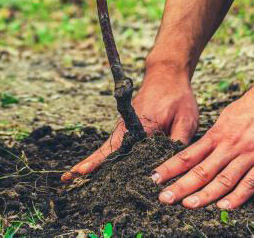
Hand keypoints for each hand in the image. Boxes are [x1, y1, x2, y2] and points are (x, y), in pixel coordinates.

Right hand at [63, 67, 198, 180]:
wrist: (167, 75)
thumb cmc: (178, 97)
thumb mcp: (186, 120)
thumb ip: (179, 143)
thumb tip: (173, 167)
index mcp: (140, 126)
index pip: (116, 148)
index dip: (99, 161)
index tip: (82, 171)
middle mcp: (127, 127)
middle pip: (105, 150)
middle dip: (88, 165)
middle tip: (67, 179)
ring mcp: (125, 127)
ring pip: (107, 149)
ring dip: (93, 162)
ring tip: (72, 177)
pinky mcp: (127, 128)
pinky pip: (114, 145)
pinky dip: (103, 157)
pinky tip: (96, 169)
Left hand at [152, 78, 253, 209]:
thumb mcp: (230, 115)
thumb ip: (218, 134)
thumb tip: (204, 148)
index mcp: (219, 133)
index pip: (189, 154)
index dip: (171, 168)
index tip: (155, 178)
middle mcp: (231, 144)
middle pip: (202, 169)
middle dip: (181, 186)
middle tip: (163, 198)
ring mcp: (250, 153)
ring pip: (223, 178)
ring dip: (205, 194)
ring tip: (188, 205)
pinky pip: (251, 182)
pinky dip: (237, 197)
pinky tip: (225, 207)